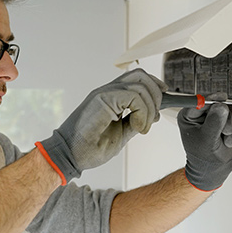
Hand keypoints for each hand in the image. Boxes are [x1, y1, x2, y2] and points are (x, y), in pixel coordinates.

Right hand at [36, 69, 167, 183]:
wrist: (69, 156)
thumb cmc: (89, 148)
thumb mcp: (121, 134)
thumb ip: (135, 122)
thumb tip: (153, 116)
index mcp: (111, 97)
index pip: (137, 80)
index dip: (155, 88)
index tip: (162, 105)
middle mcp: (107, 91)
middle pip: (141, 76)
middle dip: (156, 95)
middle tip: (152, 119)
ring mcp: (104, 93)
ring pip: (140, 84)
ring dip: (149, 107)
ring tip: (142, 127)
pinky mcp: (102, 99)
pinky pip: (133, 96)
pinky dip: (142, 112)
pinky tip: (137, 126)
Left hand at [178, 99, 231, 190]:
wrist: (214, 170)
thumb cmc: (203, 158)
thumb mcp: (208, 139)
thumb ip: (214, 122)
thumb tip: (220, 106)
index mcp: (188, 117)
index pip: (200, 102)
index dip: (212, 100)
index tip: (221, 98)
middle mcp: (200, 116)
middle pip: (217, 105)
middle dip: (225, 120)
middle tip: (225, 132)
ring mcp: (213, 119)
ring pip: (228, 110)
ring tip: (228, 140)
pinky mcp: (225, 123)